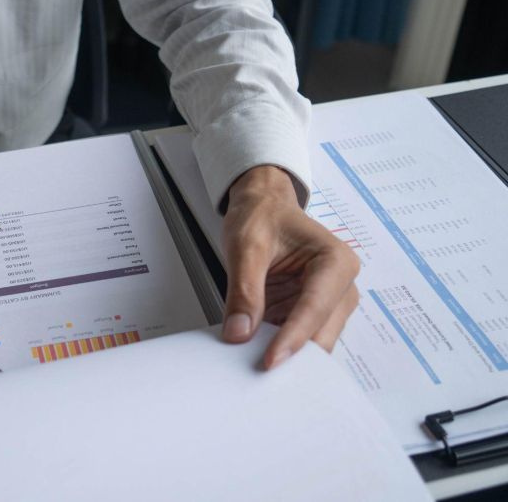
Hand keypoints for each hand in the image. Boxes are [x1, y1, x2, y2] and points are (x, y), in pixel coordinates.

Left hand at [220, 166, 359, 368]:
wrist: (263, 205)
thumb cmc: (262, 215)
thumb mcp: (246, 246)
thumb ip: (244, 290)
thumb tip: (239, 333)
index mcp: (335, 262)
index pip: (315, 308)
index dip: (293, 338)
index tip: (270, 362)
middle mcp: (340, 285)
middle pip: (322, 332)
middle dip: (294, 354)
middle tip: (261, 373)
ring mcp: (328, 302)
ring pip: (313, 342)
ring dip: (287, 353)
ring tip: (254, 366)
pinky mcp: (310, 312)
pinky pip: (297, 337)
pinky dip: (278, 346)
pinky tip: (256, 354)